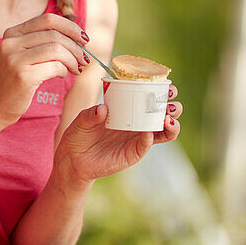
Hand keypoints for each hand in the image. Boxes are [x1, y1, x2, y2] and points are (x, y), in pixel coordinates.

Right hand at [0, 13, 89, 129]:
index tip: (83, 38)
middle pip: (55, 34)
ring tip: (75, 69)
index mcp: (12, 33)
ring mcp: (15, 59)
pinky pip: (55, 66)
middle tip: (83, 59)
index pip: (47, 19)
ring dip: (72, 59)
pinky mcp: (23, 76)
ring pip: (57, 49)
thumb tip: (76, 35)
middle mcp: (11, 42)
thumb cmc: (14, 81)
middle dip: (75, 47)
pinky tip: (61, 75)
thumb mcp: (22, 55)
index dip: (70, 27)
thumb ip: (41, 42)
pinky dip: (64, 70)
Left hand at [55, 84, 182, 184]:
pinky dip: (149, 138)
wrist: (73, 159)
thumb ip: (90, 114)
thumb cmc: (79, 135)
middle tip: (170, 103)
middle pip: (164, 115)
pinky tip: (148, 132)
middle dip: (173, 108)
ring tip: (168, 119)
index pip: (151, 98)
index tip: (167, 85)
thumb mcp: (81, 120)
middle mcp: (136, 123)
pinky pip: (145, 145)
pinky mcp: (132, 153)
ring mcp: (136, 139)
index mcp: (128, 110)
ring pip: (163, 132)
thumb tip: (103, 109)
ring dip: (171, 126)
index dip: (162, 91)